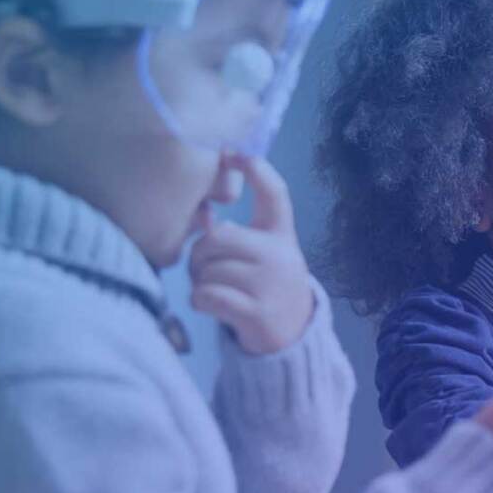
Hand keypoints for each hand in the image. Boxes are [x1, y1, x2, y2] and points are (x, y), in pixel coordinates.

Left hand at [189, 156, 315, 355]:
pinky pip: (207, 295)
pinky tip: (211, 305)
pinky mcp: (257, 313)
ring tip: (214, 290)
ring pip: (209, 269)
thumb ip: (235, 234)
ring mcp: (270, 285)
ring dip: (200, 281)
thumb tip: (200, 211)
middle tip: (205, 269)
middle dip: (200, 254)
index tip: (231, 153)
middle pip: (218, 237)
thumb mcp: (261, 256)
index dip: (255, 168)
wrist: (292, 339)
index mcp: (282, 236)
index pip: (274, 193)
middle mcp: (280, 256)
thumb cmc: (266, 289)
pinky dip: (200, 301)